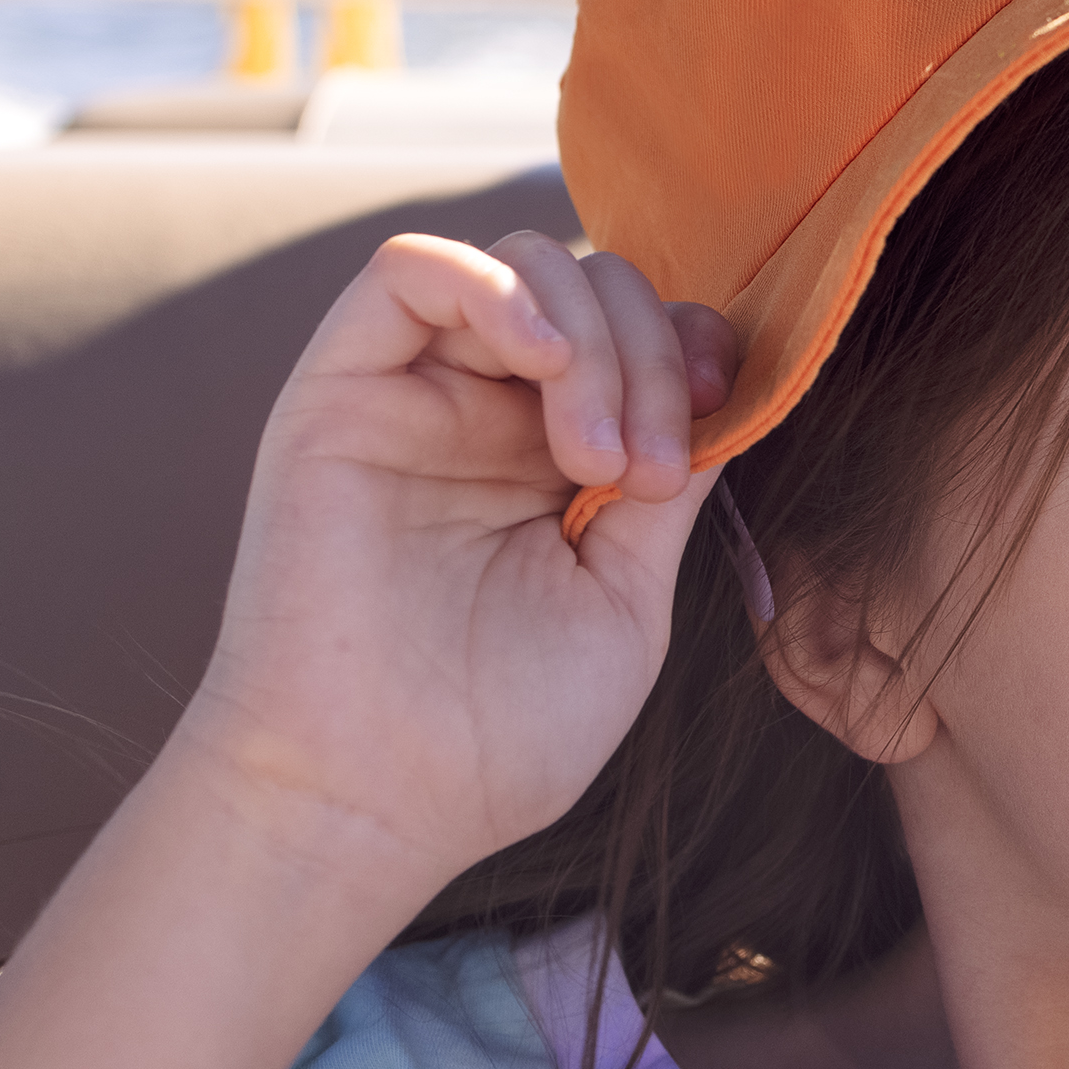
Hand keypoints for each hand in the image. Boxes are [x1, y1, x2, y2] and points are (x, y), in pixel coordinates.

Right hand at [164, 231, 731, 905]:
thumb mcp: (626, 598)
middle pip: (598, 290)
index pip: (642, 337)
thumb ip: (670, 488)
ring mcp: (414, 397)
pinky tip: (545, 358)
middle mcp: (486, 415)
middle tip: (647, 474)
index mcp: (555, 461)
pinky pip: (408, 269)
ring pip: (523, 263)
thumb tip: (730, 389)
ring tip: (594, 456)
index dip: (696, 345)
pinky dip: (495, 284)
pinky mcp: (339, 391)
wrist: (370, 805)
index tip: (724, 404)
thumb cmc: (495, 735)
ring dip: (593, 333)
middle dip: (654, 354)